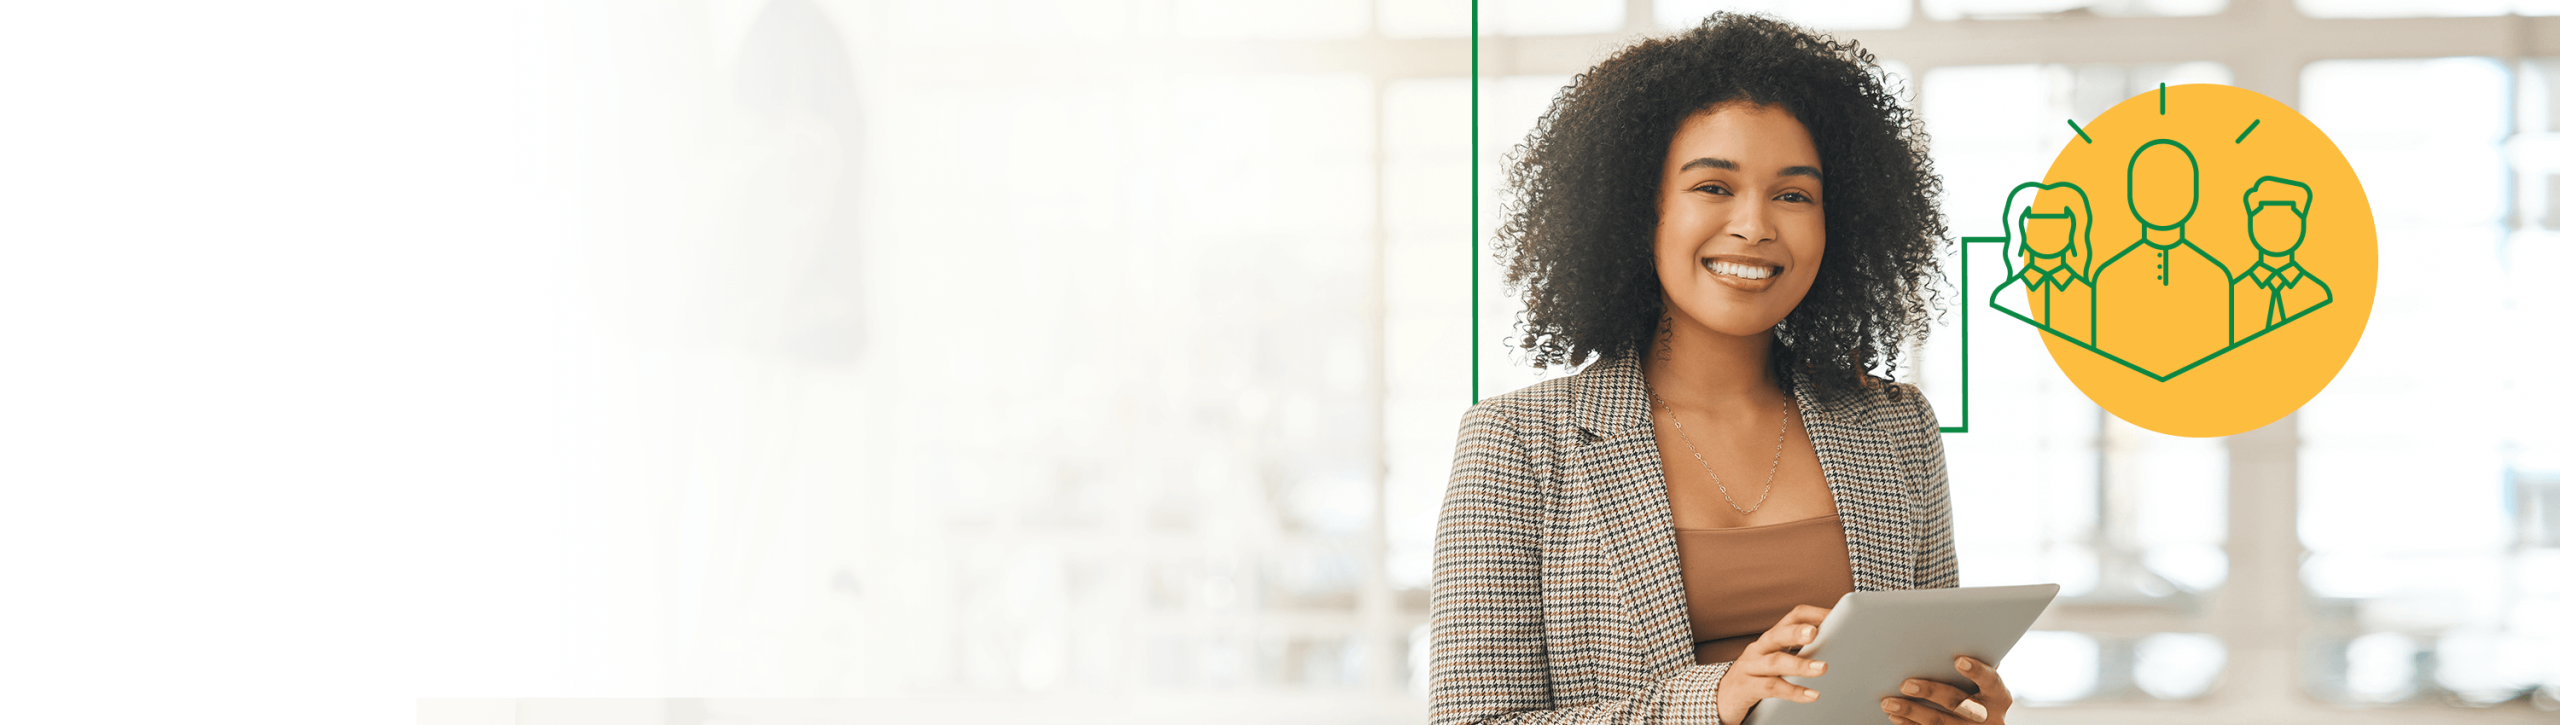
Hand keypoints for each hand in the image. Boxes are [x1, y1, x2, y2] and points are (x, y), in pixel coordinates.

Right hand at [1713, 605, 1831, 723]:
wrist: (1722, 699)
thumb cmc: (1757, 678)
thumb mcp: (1776, 662)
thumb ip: (1799, 654)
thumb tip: (1838, 651)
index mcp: (1771, 639)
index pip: (1793, 617)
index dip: (1814, 614)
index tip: (1837, 615)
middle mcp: (1759, 648)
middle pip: (1778, 634)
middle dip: (1797, 632)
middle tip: (1816, 633)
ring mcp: (1750, 667)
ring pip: (1775, 661)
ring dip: (1800, 664)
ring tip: (1823, 668)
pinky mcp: (1745, 687)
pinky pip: (1770, 688)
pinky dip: (1792, 691)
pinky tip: (1811, 694)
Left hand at [1879, 656, 2011, 724]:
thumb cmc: (1982, 696)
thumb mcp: (1987, 685)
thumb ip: (1978, 667)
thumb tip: (1961, 636)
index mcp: (1999, 697)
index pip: (1990, 681)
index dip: (1977, 671)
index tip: (1959, 659)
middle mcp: (1988, 717)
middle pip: (1956, 702)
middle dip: (1930, 692)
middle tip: (1905, 683)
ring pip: (1938, 721)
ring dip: (1911, 711)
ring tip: (1888, 701)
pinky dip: (1909, 724)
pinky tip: (1894, 715)